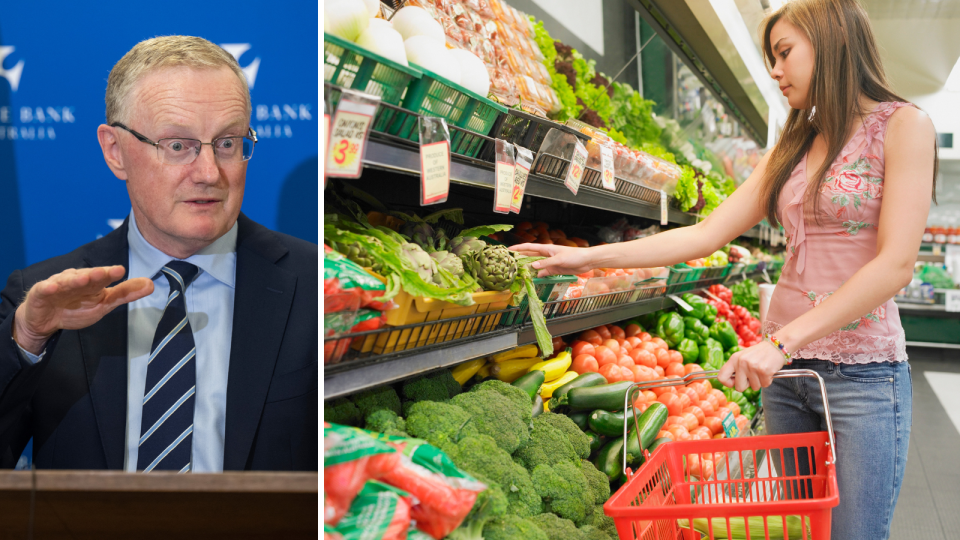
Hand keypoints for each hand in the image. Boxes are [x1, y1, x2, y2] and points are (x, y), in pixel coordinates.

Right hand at [13, 266, 153, 354]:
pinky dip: (48, 288)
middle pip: (86, 276)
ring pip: (67, 281)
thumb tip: (151, 284)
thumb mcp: (104, 303)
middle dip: (95, 274)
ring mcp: (58, 285)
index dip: (110, 273)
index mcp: (92, 282)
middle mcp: (76, 279)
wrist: (46, 319)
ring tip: (85, 278)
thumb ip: (125, 294)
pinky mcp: (41, 294)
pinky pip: (44, 290)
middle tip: (104, 272)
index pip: (103, 276)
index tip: (120, 271)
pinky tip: (52, 288)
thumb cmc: (76, 307)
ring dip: (75, 279)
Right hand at [509, 243, 596, 277]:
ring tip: (518, 272)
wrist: (586, 261)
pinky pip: (543, 273)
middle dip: (520, 258)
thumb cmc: (574, 256)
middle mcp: (546, 255)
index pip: (529, 247)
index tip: (509, 249)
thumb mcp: (559, 259)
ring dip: (528, 268)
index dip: (518, 248)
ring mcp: (549, 263)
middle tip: (510, 262)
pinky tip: (532, 279)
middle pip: (530, 256)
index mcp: (546, 249)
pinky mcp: (554, 270)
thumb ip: (546, 263)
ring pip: (535, 266)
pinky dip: (538, 275)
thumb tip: (533, 267)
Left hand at [717, 339, 784, 391]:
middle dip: (747, 385)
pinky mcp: (764, 371)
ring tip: (761, 370)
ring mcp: (752, 367)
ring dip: (759, 382)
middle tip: (753, 376)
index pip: (721, 377)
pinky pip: (765, 385)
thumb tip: (731, 384)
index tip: (735, 382)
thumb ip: (736, 369)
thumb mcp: (743, 357)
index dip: (728, 384)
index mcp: (734, 359)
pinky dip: (768, 380)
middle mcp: (741, 362)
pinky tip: (768, 371)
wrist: (776, 345)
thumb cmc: (759, 354)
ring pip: (754, 387)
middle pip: (739, 388)